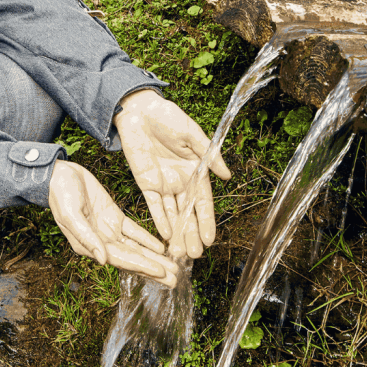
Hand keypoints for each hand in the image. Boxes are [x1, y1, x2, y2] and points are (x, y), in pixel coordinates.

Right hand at [48, 161, 178, 288]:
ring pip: (136, 247)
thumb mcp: (71, 214)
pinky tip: (161, 246)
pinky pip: (134, 231)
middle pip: (132, 259)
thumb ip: (87, 236)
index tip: (162, 272)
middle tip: (175, 280)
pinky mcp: (113, 216)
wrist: (59, 174)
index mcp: (89, 245)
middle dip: (153, 269)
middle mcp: (101, 242)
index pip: (122, 259)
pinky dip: (147, 239)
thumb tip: (102, 260)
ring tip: (173, 267)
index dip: (142, 266)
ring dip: (154, 257)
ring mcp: (109, 229)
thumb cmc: (60, 194)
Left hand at [113, 89, 230, 259]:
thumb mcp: (192, 134)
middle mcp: (181, 181)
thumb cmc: (168, 117)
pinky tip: (164, 235)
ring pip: (171, 214)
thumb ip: (208, 154)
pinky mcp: (146, 182)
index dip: (206, 220)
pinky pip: (153, 206)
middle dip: (191, 234)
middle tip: (195, 256)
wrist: (139, 110)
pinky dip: (159, 220)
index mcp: (195, 170)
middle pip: (187, 213)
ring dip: (176, 233)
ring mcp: (163, 183)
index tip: (209, 239)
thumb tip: (227, 176)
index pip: (203, 201)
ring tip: (180, 254)